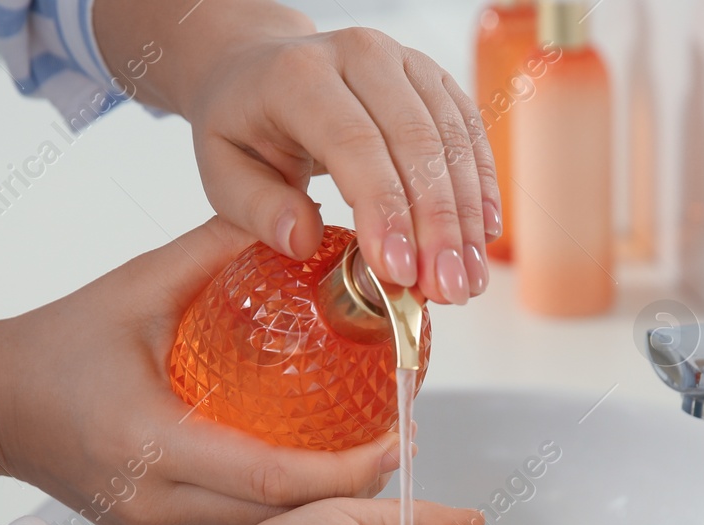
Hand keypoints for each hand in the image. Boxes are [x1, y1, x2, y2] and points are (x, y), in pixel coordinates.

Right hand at [0, 218, 400, 524]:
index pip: (271, 478)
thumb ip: (214, 251)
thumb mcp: (134, 286)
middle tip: (402, 444)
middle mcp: (154, 501)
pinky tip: (314, 471)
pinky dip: (280, 507)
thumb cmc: (55, 342)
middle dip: (351, 491)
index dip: (345, 469)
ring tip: (371, 456)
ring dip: (320, 505)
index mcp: (150, 444)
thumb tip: (299, 224)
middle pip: (279, 520)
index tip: (398, 438)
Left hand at [95, 0, 496, 304]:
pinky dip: (480, 188)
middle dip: (435, 226)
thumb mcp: (222, 171)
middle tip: (443, 291)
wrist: (261, 70)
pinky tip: (481, 236)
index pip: (354, 142)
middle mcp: (360, 54)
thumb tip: (302, 241)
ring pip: (451, 140)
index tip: (397, 271)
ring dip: (464, 217)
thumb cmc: (243, 125)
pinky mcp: (433, 78)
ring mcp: (404, 61)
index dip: (383, 209)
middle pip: (414, 142)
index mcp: (299, 75)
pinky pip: (469, 133)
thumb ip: (256, 209)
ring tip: (465, 281)